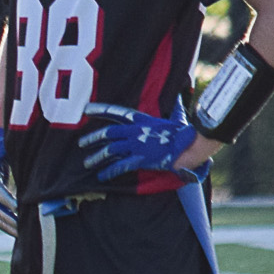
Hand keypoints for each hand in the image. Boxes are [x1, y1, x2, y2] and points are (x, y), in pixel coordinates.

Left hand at [0, 127, 16, 234]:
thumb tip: (30, 206)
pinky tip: (16, 206)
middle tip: (23, 233)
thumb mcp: (13, 176)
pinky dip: (5, 199)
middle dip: (8, 225)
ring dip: (7, 215)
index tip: (20, 235)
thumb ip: (18, 190)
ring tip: (22, 224)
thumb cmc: (8, 156)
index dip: (6, 226)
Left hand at [79, 103, 208, 181]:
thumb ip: (174, 108)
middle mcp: (135, 132)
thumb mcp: (176, 117)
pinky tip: (100, 176)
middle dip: (93, 138)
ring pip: (110, 150)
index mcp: (142, 120)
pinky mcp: (140, 160)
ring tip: (87, 163)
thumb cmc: (185, 132)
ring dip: (97, 157)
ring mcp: (137, 146)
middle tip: (81, 143)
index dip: (101, 110)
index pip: (116, 112)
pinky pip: (120, 166)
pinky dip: (109, 172)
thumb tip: (179, 97)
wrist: (191, 146)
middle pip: (108, 133)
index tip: (86, 109)